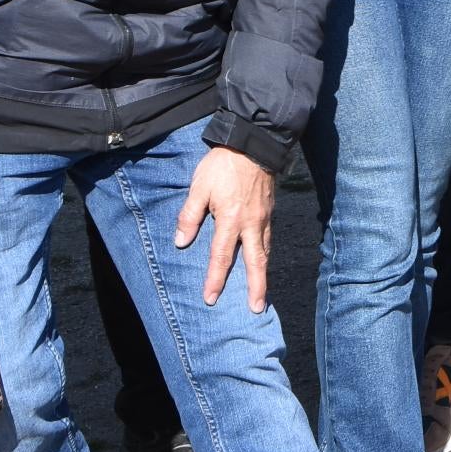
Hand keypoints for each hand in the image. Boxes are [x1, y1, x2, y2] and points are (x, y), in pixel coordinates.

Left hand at [173, 144, 275, 309]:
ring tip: (260, 292)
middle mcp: (251, 223)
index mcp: (231, 219)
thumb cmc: (223, 165)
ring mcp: (264, 218)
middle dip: (256, 287)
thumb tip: (181, 242)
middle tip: (257, 308)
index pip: (221, 256)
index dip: (215, 279)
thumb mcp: (199, 187)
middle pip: (255, 262)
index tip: (210, 298)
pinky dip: (266, 254)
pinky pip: (268, 239)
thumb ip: (189, 216)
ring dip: (262, 274)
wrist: (253, 143)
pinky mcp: (269, 211)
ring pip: (265, 251)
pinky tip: (262, 259)